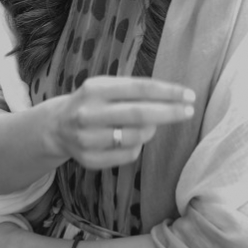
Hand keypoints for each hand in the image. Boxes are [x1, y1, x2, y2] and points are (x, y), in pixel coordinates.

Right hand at [49, 75, 194, 169]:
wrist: (57, 126)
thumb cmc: (93, 102)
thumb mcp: (106, 87)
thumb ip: (134, 90)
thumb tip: (173, 99)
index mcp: (95, 89)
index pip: (140, 89)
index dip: (168, 92)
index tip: (189, 95)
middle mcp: (89, 113)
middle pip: (139, 114)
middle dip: (170, 112)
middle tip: (190, 111)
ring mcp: (87, 138)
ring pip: (136, 137)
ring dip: (151, 130)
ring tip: (150, 124)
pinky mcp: (89, 160)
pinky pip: (128, 155)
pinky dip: (138, 146)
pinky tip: (131, 139)